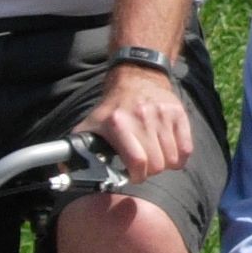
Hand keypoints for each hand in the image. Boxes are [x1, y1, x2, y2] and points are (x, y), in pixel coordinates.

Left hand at [79, 64, 192, 181]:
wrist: (137, 76)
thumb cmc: (113, 108)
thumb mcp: (91, 124)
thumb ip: (77, 149)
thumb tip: (65, 172)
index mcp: (118, 123)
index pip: (137, 161)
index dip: (137, 175)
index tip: (133, 175)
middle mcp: (142, 117)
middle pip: (157, 164)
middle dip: (151, 171)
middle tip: (144, 165)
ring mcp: (162, 115)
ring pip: (173, 159)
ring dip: (165, 164)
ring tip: (155, 155)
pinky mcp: (178, 114)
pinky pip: (187, 149)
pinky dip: (180, 157)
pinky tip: (169, 150)